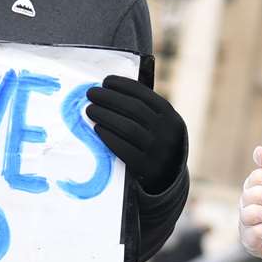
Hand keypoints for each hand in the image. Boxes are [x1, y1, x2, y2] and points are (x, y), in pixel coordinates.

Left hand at [85, 75, 187, 192]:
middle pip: (134, 109)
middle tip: (91, 93)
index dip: (123, 85)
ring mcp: (159, 151)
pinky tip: (97, 128)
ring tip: (90, 109)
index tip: (106, 81)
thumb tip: (111, 89)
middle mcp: (168, 133)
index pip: (145, 95)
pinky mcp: (147, 168)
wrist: (169, 180)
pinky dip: (108, 136)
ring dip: (105, 115)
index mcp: (171, 117)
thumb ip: (144, 110)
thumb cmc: (157, 145)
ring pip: (128, 127)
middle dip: (109, 98)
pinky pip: (124, 149)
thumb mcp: (160, 126)